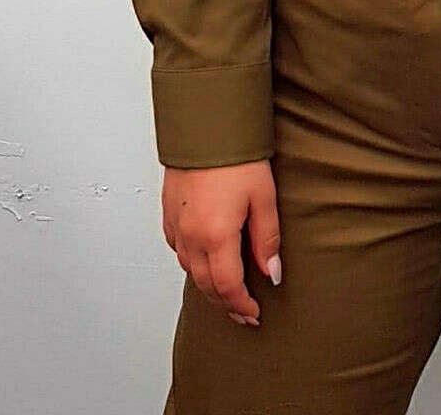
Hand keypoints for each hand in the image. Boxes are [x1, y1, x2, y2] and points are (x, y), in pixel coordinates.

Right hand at [162, 160, 281, 327]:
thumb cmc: (235, 156)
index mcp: (215, 236)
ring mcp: (176, 225)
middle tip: (242, 312)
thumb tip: (272, 273)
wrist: (205, 125)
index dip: (241, 306)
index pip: (227, 287)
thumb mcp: (263, 197)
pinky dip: (192, 263)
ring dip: (208, 285)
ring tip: (227, 291)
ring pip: (189, 270)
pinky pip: (178, 249)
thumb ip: (267, 239)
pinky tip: (204, 260)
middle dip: (225, 303)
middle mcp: (190, 236)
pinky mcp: (169, 213)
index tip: (254, 314)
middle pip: (205, 285)